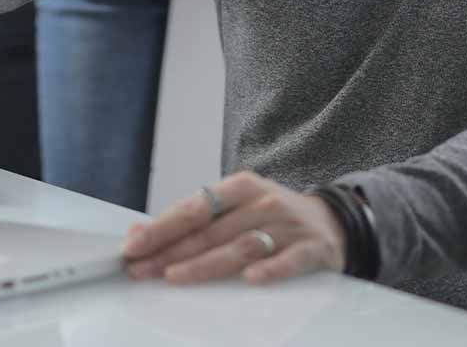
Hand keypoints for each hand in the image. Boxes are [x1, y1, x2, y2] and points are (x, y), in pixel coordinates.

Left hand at [121, 170, 346, 285]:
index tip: (133, 245)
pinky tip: (250, 279)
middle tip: (140, 268)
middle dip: (171, 250)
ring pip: (241, 246)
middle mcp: (262, 202)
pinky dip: (269, 269)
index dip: (161, 227)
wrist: (333, 221)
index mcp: (241, 187)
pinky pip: (289, 260)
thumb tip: (139, 231)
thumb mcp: (237, 207)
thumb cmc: (272, 215)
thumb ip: (195, 220)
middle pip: (211, 230)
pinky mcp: (312, 249)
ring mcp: (287, 225)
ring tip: (174, 276)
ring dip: (205, 263)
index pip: (194, 207)